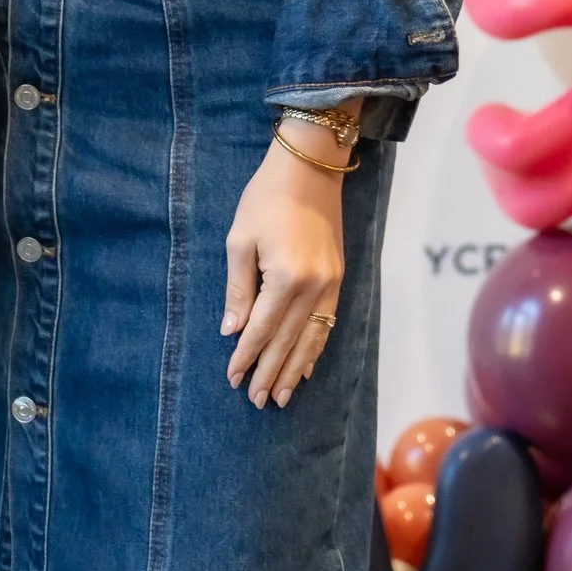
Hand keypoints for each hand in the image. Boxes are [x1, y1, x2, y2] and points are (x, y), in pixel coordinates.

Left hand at [223, 121, 348, 408]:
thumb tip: (232, 329)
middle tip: (257, 400)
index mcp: (286, 279)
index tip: (233, 378)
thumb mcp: (240, 240)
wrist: (309, 170)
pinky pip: (328, 324)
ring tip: (283, 395)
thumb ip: (238, 289)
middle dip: (271, 372)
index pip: (262, 329)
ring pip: (312, 339)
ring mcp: (332, 286)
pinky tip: (307, 365)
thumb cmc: (265, 199)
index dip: (246, 356)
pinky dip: (316, 348)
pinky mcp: (339, 279)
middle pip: (289, 341)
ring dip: (295, 369)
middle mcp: (314, 288)